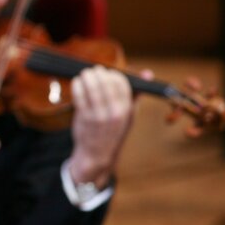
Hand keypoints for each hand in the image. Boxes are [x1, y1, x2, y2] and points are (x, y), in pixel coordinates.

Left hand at [68, 65, 134, 187]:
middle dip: (99, 73)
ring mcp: (98, 116)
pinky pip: (79, 96)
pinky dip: (77, 85)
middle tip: (94, 70)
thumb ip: (136, 94)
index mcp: (126, 110)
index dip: (114, 74)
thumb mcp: (129, 115)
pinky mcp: (84, 118)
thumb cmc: (113, 131)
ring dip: (87, 76)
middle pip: (106, 83)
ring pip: (92, 88)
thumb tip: (147, 73)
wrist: (97, 154)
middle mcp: (114, 113)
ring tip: (85, 74)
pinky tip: (77, 82)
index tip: (108, 73)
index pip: (122, 83)